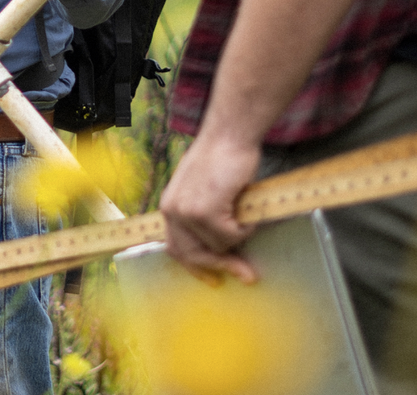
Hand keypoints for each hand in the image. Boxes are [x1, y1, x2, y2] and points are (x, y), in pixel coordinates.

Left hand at [158, 132, 261, 283]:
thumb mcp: (203, 191)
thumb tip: (220, 248)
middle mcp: (172, 211)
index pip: (176, 248)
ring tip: (244, 211)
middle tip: (247, 274)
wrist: (230, 135)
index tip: (214, 279)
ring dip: (238, 235)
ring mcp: (188, 213)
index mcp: (169, 207)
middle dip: (221, 265)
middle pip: (193, 255)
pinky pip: (232, 236)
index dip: (196, 266)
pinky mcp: (206, 212)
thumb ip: (202, 217)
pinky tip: (245, 204)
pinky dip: (245, 226)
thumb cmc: (222, 158)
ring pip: (218, 245)